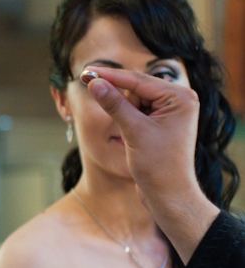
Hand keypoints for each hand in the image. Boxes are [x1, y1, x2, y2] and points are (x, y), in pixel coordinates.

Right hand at [83, 66, 218, 261]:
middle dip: (120, 101)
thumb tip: (95, 83)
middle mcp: (178, 101)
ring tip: (132, 138)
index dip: (111, 77)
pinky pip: (136, 113)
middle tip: (112, 114)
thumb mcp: (133, 130)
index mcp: (180, 97)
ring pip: (133, 102)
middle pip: (136, 90)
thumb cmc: (158, 165)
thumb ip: (113, 104)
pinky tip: (130, 137)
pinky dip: (126, 121)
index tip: (87, 72)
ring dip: (123, 115)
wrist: (168, 195)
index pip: (138, 81)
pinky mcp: (160, 124)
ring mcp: (170, 112)